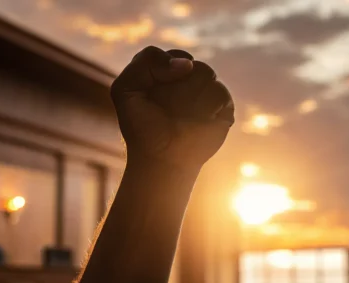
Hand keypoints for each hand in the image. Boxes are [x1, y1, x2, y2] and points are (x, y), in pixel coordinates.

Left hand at [111, 46, 234, 169]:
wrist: (162, 160)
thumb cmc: (142, 126)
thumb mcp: (125, 89)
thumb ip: (145, 63)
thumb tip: (188, 65)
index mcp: (167, 69)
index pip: (175, 57)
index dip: (166, 70)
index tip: (153, 93)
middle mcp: (190, 76)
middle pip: (195, 67)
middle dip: (179, 90)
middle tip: (169, 110)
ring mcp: (208, 90)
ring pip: (207, 76)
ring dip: (191, 99)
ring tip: (181, 118)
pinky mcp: (224, 106)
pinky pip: (220, 94)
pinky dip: (206, 109)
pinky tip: (198, 123)